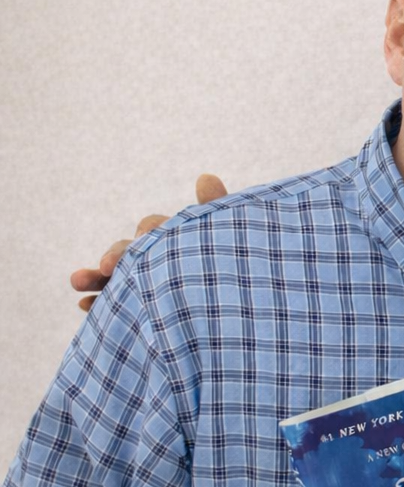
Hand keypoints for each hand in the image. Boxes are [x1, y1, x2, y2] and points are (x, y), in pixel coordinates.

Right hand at [70, 174, 227, 310]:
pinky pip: (113, 306)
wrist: (243, 308)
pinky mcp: (138, 309)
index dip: (148, 231)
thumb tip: (206, 176)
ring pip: (113, 277)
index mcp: (173, 238)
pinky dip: (98, 303)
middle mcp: (154, 258)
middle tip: (108, 266)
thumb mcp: (228, 236)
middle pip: (127, 251)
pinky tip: (84, 306)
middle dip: (114, 255)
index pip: (154, 227)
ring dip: (93, 276)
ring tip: (76, 280)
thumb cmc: (236, 263)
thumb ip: (216, 210)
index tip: (146, 238)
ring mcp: (144, 283)